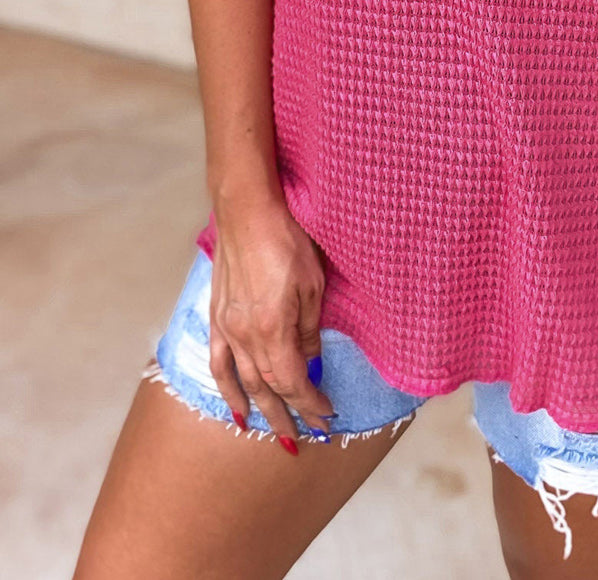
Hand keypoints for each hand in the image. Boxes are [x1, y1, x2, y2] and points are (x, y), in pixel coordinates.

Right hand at [207, 194, 335, 452]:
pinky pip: (219, 364)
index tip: (327, 415)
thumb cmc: (287, 240)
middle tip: (308, 438)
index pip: (293, 381)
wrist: (247, 212)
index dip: (310, 403)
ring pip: (244, 382)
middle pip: (269, 389)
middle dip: (290, 416)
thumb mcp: (312, 284)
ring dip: (260, 412)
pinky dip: (227, 390)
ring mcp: (227, 328)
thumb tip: (311, 361)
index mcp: (273, 328)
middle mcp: (246, 335)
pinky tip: (236, 409)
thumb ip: (308, 329)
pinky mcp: (217, 317)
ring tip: (275, 436)